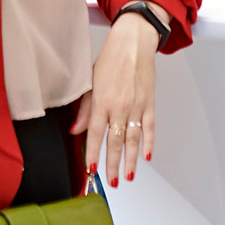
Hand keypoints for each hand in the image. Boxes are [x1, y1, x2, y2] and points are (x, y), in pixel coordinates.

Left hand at [76, 13, 159, 186]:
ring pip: (133, 139)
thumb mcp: (89, 81)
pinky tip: (146, 157)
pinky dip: (149, 143)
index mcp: (101, 100)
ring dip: (130, 160)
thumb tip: (75, 131)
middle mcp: (119, 105)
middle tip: (111, 181)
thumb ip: (83, 108)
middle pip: (115, 141)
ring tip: (127, 176)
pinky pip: (149, 128)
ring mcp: (136, 105)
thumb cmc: (110, 60)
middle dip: (112, 164)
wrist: (133, 43)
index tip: (90, 169)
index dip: (92, 153)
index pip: (95, 133)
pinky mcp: (149, 103)